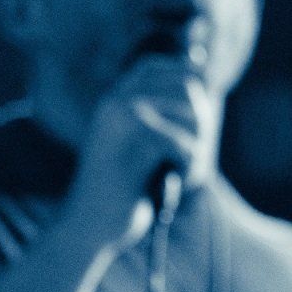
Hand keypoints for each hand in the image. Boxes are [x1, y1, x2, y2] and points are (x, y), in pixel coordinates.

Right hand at [66, 56, 213, 251]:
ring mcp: (122, 117)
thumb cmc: (121, 189)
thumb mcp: (138, 147)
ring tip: (188, 173)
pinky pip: (184, 143)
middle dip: (203, 122)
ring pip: (191, 114)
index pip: (155, 65)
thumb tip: (202, 81)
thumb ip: (162, 117)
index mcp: (112, 99)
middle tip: (196, 156)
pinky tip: (181, 182)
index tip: (204, 95)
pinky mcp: (133, 141)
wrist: (88, 225)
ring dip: (200, 148)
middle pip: (185, 87)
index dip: (184, 73)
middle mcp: (115, 100)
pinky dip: (192, 166)